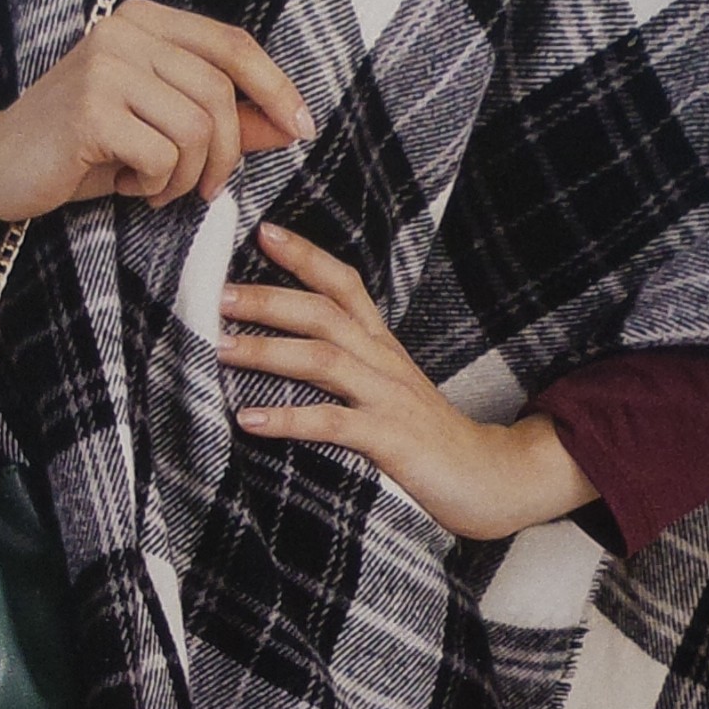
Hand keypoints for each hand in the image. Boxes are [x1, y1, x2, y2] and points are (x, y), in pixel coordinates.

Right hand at [0, 1, 310, 221]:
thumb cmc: (81, 149)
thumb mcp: (160, 129)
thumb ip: (223, 121)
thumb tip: (290, 124)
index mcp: (144, 22)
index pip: (232, 43)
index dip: (275, 86)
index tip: (301, 128)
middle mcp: (124, 31)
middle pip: (220, 92)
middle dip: (225, 153)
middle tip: (205, 188)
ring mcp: (104, 66)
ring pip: (197, 128)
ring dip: (188, 175)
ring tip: (157, 186)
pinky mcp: (89, 110)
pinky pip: (163, 155)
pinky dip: (157, 185)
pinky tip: (129, 187)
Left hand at [217, 224, 599, 541]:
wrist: (488, 476)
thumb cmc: (426, 435)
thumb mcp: (388, 386)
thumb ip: (349, 363)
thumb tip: (289, 347)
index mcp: (381, 345)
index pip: (343, 285)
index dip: (305, 256)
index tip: (263, 231)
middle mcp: (383, 362)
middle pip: (324, 314)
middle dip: (270, 300)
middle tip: (220, 295)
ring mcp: (388, 399)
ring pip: (325, 360)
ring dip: (270, 351)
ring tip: (222, 349)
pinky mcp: (389, 440)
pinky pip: (333, 423)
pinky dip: (289, 420)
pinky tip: (250, 421)